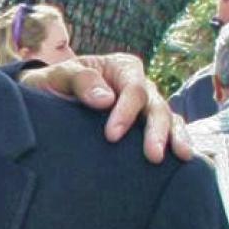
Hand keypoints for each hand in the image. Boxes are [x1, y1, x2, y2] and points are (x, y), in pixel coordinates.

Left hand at [18, 53, 191, 163]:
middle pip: (156, 106)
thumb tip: (106, 99)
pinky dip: (176, 142)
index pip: (133, 89)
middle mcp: (139, 85)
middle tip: (153, 156)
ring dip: (175, 137)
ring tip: (181, 157)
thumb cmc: (51, 83)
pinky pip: (169, 132)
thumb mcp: (57, 76)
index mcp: (120, 67)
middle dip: (156, 131)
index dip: (126, 112)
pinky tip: (183, 162)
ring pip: (169, 119)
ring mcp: (145, 107)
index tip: (111, 135)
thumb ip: (79, 80)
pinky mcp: (146, 126)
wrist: (44, 98)